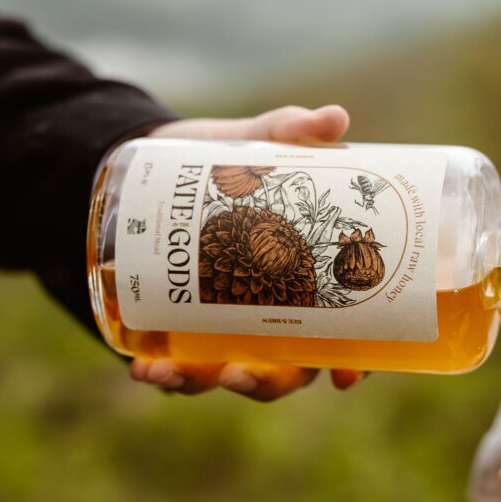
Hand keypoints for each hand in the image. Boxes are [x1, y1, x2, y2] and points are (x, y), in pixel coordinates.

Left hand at [129, 105, 364, 400]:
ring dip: (206, 383)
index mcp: (313, 283)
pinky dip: (164, 374)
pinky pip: (181, 366)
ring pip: (233, 374)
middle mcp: (278, 315)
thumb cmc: (229, 160)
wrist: (161, 164)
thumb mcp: (255, 142)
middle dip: (268, 383)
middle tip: (243, 372)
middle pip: (289, 370)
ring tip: (175, 372)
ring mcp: (232, 326)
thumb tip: (334, 118)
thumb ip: (290, 131)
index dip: (355, 363)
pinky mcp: (186, 328)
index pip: (348, 336)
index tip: (348, 377)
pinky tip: (145, 368)